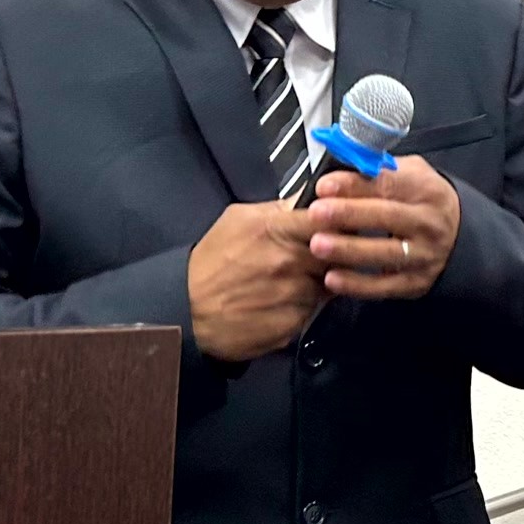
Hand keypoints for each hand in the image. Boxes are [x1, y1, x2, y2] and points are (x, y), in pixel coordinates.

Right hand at [185, 200, 324, 361]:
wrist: (187, 310)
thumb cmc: (211, 260)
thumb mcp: (238, 220)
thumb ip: (277, 209)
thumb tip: (309, 200)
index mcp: (276, 229)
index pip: (328, 218)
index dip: (336, 222)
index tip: (334, 226)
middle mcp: (290, 260)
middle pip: (335, 253)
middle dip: (329, 255)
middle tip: (311, 259)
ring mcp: (293, 294)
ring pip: (326, 284)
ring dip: (316, 283)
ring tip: (289, 284)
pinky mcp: (293, 323)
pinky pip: (311, 310)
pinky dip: (303, 307)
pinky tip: (281, 305)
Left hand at [304, 156, 461, 299]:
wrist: (458, 236)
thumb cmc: (421, 201)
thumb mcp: (410, 173)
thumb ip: (378, 170)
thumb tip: (338, 167)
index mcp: (426, 189)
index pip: (388, 183)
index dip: (355, 184)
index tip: (325, 185)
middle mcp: (428, 222)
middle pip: (386, 216)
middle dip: (348, 214)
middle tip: (316, 213)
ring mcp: (424, 255)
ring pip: (385, 254)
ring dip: (348, 249)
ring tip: (318, 245)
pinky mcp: (416, 282)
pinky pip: (384, 286)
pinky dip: (357, 284)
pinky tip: (332, 278)